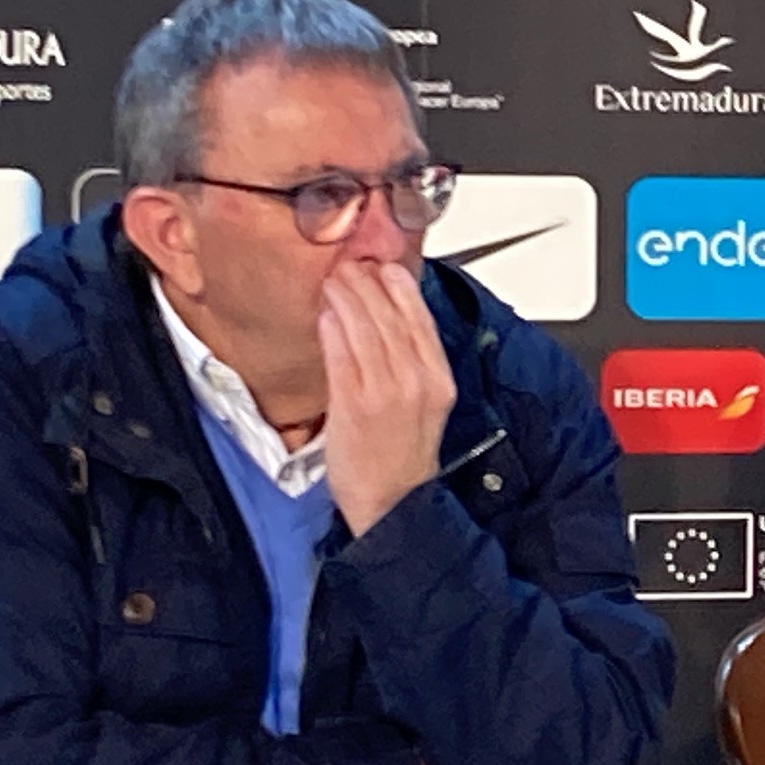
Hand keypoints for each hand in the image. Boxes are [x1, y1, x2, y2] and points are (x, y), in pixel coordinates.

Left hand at [318, 260, 454, 536]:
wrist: (392, 501)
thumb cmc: (403, 453)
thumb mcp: (426, 402)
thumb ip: (414, 361)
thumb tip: (392, 318)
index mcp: (439, 379)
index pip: (420, 318)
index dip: (399, 286)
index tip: (382, 266)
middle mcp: (416, 381)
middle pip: (390, 316)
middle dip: (367, 283)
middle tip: (349, 263)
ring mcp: (385, 392)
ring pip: (365, 329)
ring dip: (345, 298)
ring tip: (333, 280)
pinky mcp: (354, 404)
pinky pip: (341, 354)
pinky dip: (332, 329)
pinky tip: (325, 313)